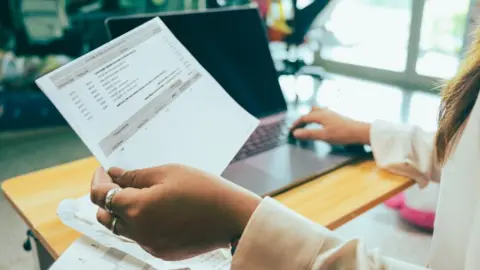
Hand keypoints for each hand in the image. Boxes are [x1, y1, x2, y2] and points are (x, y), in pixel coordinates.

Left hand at [90, 165, 260, 259]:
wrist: (232, 216)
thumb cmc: (203, 189)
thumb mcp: (167, 172)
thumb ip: (135, 175)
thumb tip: (114, 175)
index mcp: (136, 208)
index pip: (100, 195)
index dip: (98, 180)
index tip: (104, 171)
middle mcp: (138, 231)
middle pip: (105, 216)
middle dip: (105, 198)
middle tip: (119, 182)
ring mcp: (150, 245)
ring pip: (122, 228)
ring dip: (122, 212)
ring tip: (139, 194)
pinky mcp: (162, 252)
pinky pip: (141, 237)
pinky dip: (140, 223)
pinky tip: (157, 210)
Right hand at [291, 107, 370, 144]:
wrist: (360, 132)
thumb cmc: (343, 134)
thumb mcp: (324, 136)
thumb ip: (309, 134)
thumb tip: (296, 133)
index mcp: (320, 115)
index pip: (304, 117)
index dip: (296, 123)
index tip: (291, 130)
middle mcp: (325, 112)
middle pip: (310, 112)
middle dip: (303, 119)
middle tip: (298, 127)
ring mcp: (332, 113)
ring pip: (318, 111)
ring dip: (311, 117)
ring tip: (308, 124)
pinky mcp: (337, 117)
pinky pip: (323, 114)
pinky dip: (318, 118)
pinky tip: (322, 124)